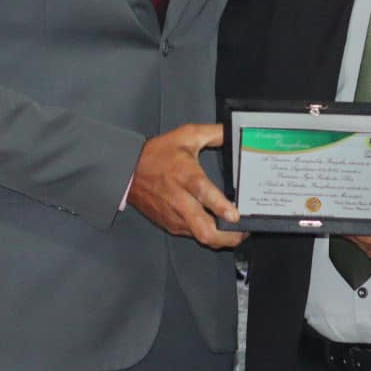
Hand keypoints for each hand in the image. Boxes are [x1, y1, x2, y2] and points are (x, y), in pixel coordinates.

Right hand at [127, 123, 244, 249]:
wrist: (128, 171)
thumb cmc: (156, 154)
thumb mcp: (187, 136)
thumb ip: (214, 133)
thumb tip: (232, 131)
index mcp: (185, 176)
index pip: (203, 194)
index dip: (220, 207)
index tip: (234, 215)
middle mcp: (180, 199)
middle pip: (204, 229)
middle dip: (227, 237)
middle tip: (243, 233)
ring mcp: (174, 215)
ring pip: (200, 237)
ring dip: (220, 238)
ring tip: (236, 232)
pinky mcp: (170, 224)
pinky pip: (192, 235)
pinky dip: (207, 234)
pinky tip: (216, 228)